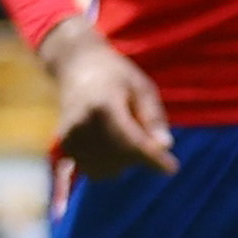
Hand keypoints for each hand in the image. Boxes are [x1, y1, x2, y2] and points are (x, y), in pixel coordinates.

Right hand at [39, 16, 175, 177]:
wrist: (76, 68)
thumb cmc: (117, 76)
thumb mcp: (142, 88)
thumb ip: (153, 117)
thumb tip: (166, 146)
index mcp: (104, 107)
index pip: (132, 142)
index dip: (153, 159)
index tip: (172, 168)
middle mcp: (82, 124)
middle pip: (120, 158)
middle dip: (141, 155)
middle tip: (147, 135)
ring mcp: (70, 136)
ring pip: (106, 169)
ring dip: (124, 162)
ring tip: (126, 134)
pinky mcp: (64, 145)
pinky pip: (92, 169)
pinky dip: (108, 164)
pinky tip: (113, 144)